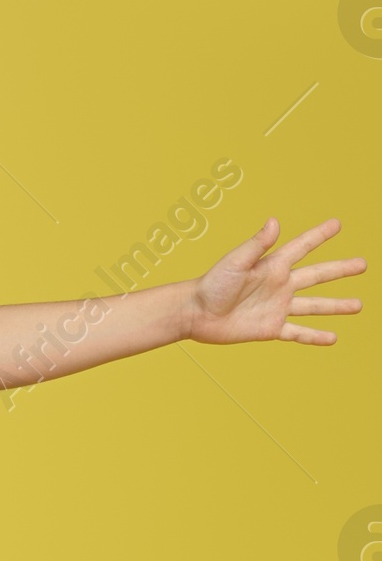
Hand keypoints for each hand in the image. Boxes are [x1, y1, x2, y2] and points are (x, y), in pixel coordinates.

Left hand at [188, 216, 364, 346]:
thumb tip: (275, 222)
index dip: (320, 235)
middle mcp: (280, 285)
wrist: (196, 314)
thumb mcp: (236, 262)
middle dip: (341, 270)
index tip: (338, 224)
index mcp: (274, 265)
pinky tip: (332, 338)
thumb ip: (257, 244)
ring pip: (314, 306)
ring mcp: (278, 307)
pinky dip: (315, 336)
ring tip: (358, 305)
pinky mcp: (271, 328)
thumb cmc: (212, 284)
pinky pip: (298, 332)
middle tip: (363, 264)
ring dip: (336, 306)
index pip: (303, 247)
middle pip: (318, 276)